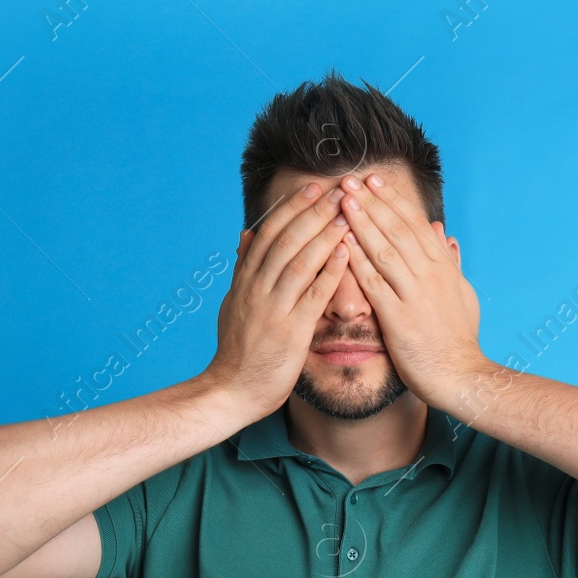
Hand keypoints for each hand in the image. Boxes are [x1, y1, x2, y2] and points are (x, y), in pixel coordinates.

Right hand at [200, 182, 350, 419]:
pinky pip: (312, 297)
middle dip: (314, 212)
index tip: (314, 187)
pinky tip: (345, 253)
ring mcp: (272, 310)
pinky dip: (329, 273)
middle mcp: (257, 289)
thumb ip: (243, 269)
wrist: (231, 391)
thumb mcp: (233, 302)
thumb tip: (245, 234)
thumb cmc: (238, 349)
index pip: (269, 233)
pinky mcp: (289, 333)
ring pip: (299, 262)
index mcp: (246, 280)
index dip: (292, 207)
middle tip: (339, 189)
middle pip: (286, 241)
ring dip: (324, 235)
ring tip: (347, 213)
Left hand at [337, 175, 489, 408]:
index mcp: (442, 268)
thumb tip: (443, 234)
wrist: (461, 377)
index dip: (392, 200)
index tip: (374, 180)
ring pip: (385, 250)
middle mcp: (429, 275)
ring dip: (362, 223)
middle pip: (397, 230)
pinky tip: (341, 244)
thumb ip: (451, 263)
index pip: (414, 224)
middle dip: (372, 202)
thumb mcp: (463, 294)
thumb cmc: (460, 339)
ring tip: (343, 200)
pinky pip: (374, 284)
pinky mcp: (399, 318)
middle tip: (350, 179)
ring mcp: (414, 295)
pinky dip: (357, 261)